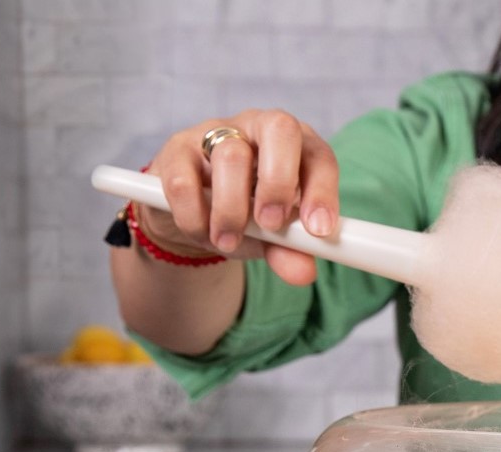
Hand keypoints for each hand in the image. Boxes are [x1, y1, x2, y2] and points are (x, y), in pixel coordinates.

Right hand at [137, 109, 339, 285]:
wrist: (196, 215)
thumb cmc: (248, 217)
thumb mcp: (273, 236)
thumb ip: (290, 251)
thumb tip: (303, 273)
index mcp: (297, 147)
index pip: (319, 156)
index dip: (323, 191)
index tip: (318, 231)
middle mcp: (260, 128)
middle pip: (279, 129)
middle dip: (279, 183)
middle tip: (270, 224)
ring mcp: (216, 133)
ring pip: (230, 156)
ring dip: (232, 210)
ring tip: (228, 241)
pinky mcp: (177, 149)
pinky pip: (184, 180)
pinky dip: (194, 216)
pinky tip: (202, 232)